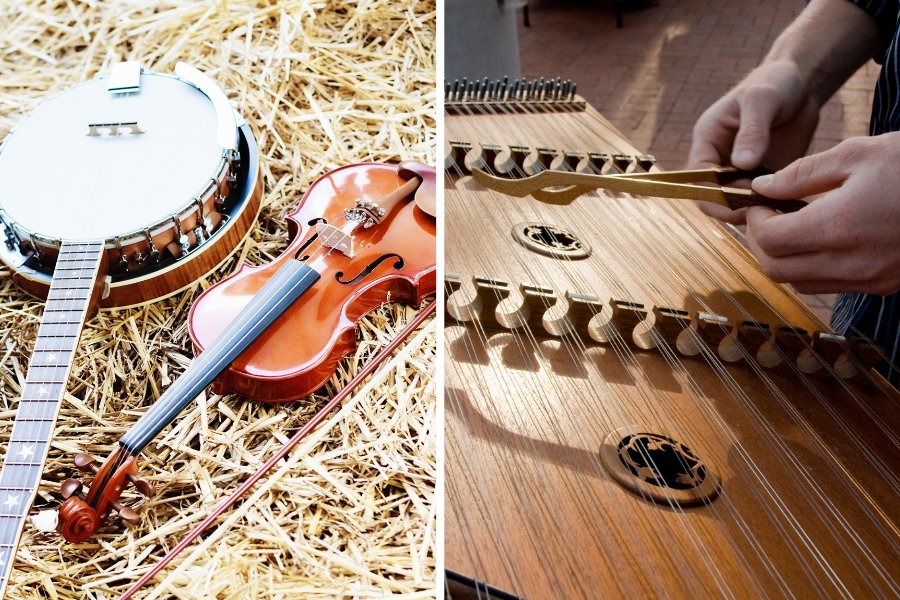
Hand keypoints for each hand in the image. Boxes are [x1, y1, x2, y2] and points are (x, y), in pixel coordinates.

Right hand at [688, 61, 820, 223]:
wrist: (800, 86)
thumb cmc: (774, 83)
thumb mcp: (762, 99)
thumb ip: (752, 131)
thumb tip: (742, 164)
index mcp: (707, 141)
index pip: (697, 177)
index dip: (713, 192)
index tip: (741, 195)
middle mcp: (718, 160)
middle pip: (710, 198)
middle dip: (730, 207)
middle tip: (760, 208)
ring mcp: (738, 172)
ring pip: (732, 205)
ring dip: (750, 210)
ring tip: (777, 206)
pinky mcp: (760, 179)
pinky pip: (757, 202)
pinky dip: (769, 207)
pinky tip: (787, 205)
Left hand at [744, 133, 899, 294]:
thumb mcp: (858, 153)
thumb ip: (802, 173)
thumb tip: (762, 187)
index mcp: (839, 227)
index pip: (769, 239)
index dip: (753, 220)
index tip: (758, 202)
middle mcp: (851, 262)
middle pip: (775, 269)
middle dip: (761, 242)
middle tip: (768, 215)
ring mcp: (868, 279)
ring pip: (798, 283)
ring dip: (783, 258)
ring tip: (792, 225)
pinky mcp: (882, 285)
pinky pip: (828, 285)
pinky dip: (810, 267)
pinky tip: (819, 238)